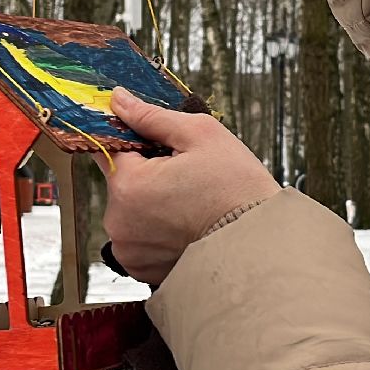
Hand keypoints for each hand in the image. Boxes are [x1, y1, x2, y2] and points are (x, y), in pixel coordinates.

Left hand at [98, 87, 280, 284]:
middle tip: (187, 177)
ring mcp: (130, 251)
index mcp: (128, 186)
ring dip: (151, 205)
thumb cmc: (237, 190)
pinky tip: (185, 226)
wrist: (260, 242)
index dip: (134, 141)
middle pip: (123, 182)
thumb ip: (151, 116)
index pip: (110, 148)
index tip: (156, 144)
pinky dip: (158, 232)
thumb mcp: (199, 135)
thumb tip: (119, 99)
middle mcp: (120, 222)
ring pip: (131, 211)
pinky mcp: (142, 269)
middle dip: (148, 175)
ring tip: (189, 204)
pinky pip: (141, 240)